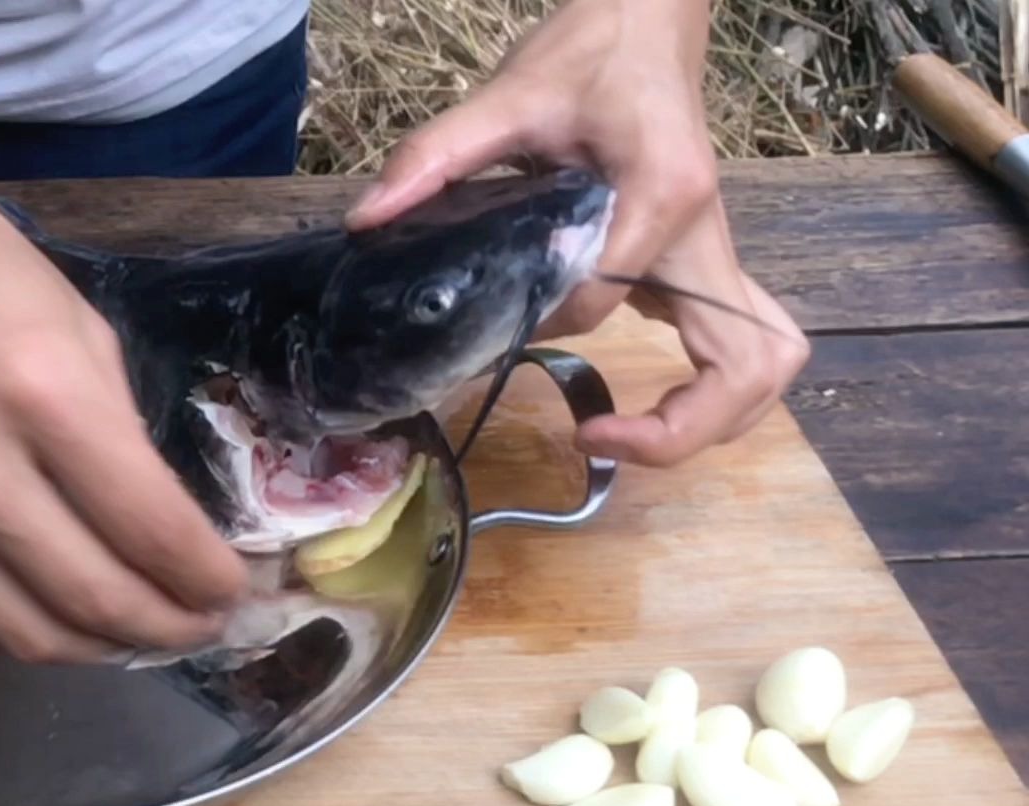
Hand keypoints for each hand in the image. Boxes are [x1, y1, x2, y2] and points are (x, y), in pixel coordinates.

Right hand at [0, 2, 245, 660]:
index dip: (207, 580)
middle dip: (165, 629)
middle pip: (90, 601)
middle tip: (197, 626)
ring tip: (131, 635)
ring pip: (20, 635)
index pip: (150, 530)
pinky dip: (13, 639)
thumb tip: (160, 527)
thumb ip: (119, 432)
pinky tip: (50, 621)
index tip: (233, 590)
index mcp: (41, 393)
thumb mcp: (75, 320)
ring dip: (94, 651)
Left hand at [343, 0, 809, 465]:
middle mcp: (706, 232)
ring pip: (763, 362)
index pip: (604, 298)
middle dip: (683, 427)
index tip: (494, 337)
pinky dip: (710, 392)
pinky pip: (740, 344)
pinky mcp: (702, 262)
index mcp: (662, 193)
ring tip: (625, 435)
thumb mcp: (507, 95)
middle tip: (597, 438)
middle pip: (746, 363)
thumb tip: (368, 217)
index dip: (545, 328)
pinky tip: (640, 404)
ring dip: (713, 419)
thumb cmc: (589, 50)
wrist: (647, 18)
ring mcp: (714, 251)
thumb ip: (437, 155)